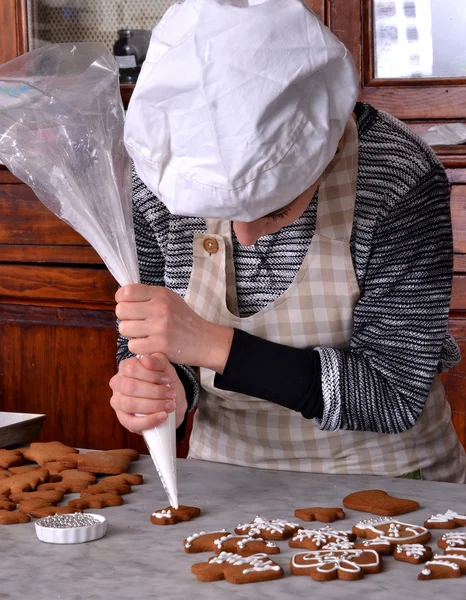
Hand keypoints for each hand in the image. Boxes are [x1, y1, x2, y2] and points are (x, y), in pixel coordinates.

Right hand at [109, 353, 187, 432]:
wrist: (173, 402)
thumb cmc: (166, 382)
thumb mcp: (166, 368)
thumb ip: (158, 360)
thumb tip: (146, 360)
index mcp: (126, 367)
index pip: (131, 368)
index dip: (151, 375)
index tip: (167, 380)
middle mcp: (118, 384)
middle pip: (131, 387)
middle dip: (155, 392)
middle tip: (171, 395)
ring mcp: (118, 402)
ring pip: (130, 404)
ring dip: (153, 405)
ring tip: (170, 405)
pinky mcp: (123, 419)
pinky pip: (131, 422)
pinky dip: (149, 420)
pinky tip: (162, 416)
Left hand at [116, 284, 232, 372]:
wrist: (205, 340)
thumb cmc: (184, 320)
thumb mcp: (170, 300)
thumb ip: (149, 296)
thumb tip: (122, 297)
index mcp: (161, 294)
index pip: (126, 292)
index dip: (122, 300)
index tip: (129, 306)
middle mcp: (159, 308)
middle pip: (121, 311)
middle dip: (125, 318)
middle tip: (137, 322)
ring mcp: (159, 327)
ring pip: (124, 329)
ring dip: (131, 334)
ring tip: (143, 334)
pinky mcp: (160, 345)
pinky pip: (132, 345)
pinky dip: (138, 347)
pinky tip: (149, 344)